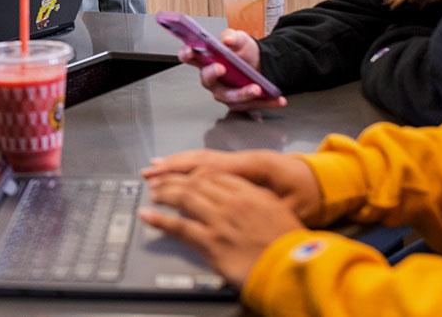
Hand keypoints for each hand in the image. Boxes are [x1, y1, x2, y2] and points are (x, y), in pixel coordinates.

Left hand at [139, 169, 304, 286]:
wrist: (294, 268)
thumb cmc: (290, 244)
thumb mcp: (278, 211)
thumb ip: (258, 199)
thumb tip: (241, 194)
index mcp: (251, 193)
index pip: (214, 174)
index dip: (194, 173)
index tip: (183, 174)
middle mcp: (233, 202)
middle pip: (195, 182)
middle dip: (174, 179)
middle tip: (161, 181)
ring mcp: (220, 221)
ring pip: (184, 198)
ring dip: (164, 193)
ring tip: (153, 192)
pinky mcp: (211, 243)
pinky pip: (179, 228)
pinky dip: (160, 220)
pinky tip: (147, 216)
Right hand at [142, 149, 321, 221]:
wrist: (326, 181)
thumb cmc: (310, 196)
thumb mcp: (292, 207)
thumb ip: (263, 206)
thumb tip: (236, 209)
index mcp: (255, 165)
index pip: (214, 170)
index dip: (189, 179)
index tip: (169, 189)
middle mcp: (244, 157)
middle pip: (202, 159)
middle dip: (174, 167)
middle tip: (149, 175)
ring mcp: (242, 159)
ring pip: (203, 158)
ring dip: (178, 163)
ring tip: (154, 168)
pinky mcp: (242, 164)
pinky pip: (210, 161)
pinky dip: (190, 163)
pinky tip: (177, 167)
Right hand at [179, 29, 285, 111]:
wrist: (262, 64)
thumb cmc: (244, 53)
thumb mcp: (241, 39)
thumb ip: (233, 37)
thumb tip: (227, 39)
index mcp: (207, 60)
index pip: (191, 57)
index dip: (187, 54)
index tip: (190, 50)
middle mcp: (213, 79)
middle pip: (207, 80)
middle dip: (212, 74)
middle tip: (221, 67)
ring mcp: (225, 93)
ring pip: (230, 97)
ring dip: (243, 93)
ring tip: (257, 88)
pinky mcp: (240, 103)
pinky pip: (251, 105)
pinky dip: (265, 102)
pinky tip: (277, 99)